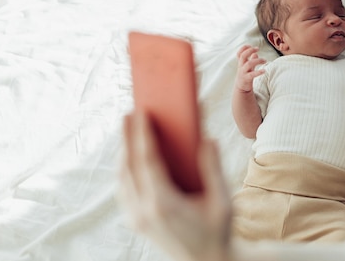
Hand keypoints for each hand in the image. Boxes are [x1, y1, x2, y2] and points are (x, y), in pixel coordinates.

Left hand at [119, 111, 231, 260]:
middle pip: (129, 167)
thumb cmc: (218, 231)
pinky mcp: (137, 222)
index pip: (146, 162)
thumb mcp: (222, 201)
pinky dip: (126, 170)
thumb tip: (207, 139)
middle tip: (130, 113)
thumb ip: (213, 169)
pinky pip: (125, 190)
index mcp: (164, 204)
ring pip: (123, 179)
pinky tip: (133, 158)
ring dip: (125, 153)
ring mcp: (137, 219)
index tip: (140, 113)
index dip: (141, 135)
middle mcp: (144, 212)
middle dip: (128, 138)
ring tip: (130, 131)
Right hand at [235, 46, 265, 92]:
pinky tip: (264, 71)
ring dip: (257, 60)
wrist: (242, 88)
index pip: (239, 53)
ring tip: (265, 60)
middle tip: (258, 48)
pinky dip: (258, 72)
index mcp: (241, 63)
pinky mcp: (246, 79)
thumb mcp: (248, 67)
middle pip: (243, 56)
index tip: (250, 45)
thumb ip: (251, 60)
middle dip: (250, 50)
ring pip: (249, 64)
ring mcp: (243, 72)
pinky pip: (252, 74)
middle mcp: (241, 66)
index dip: (243, 48)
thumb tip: (255, 53)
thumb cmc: (246, 75)